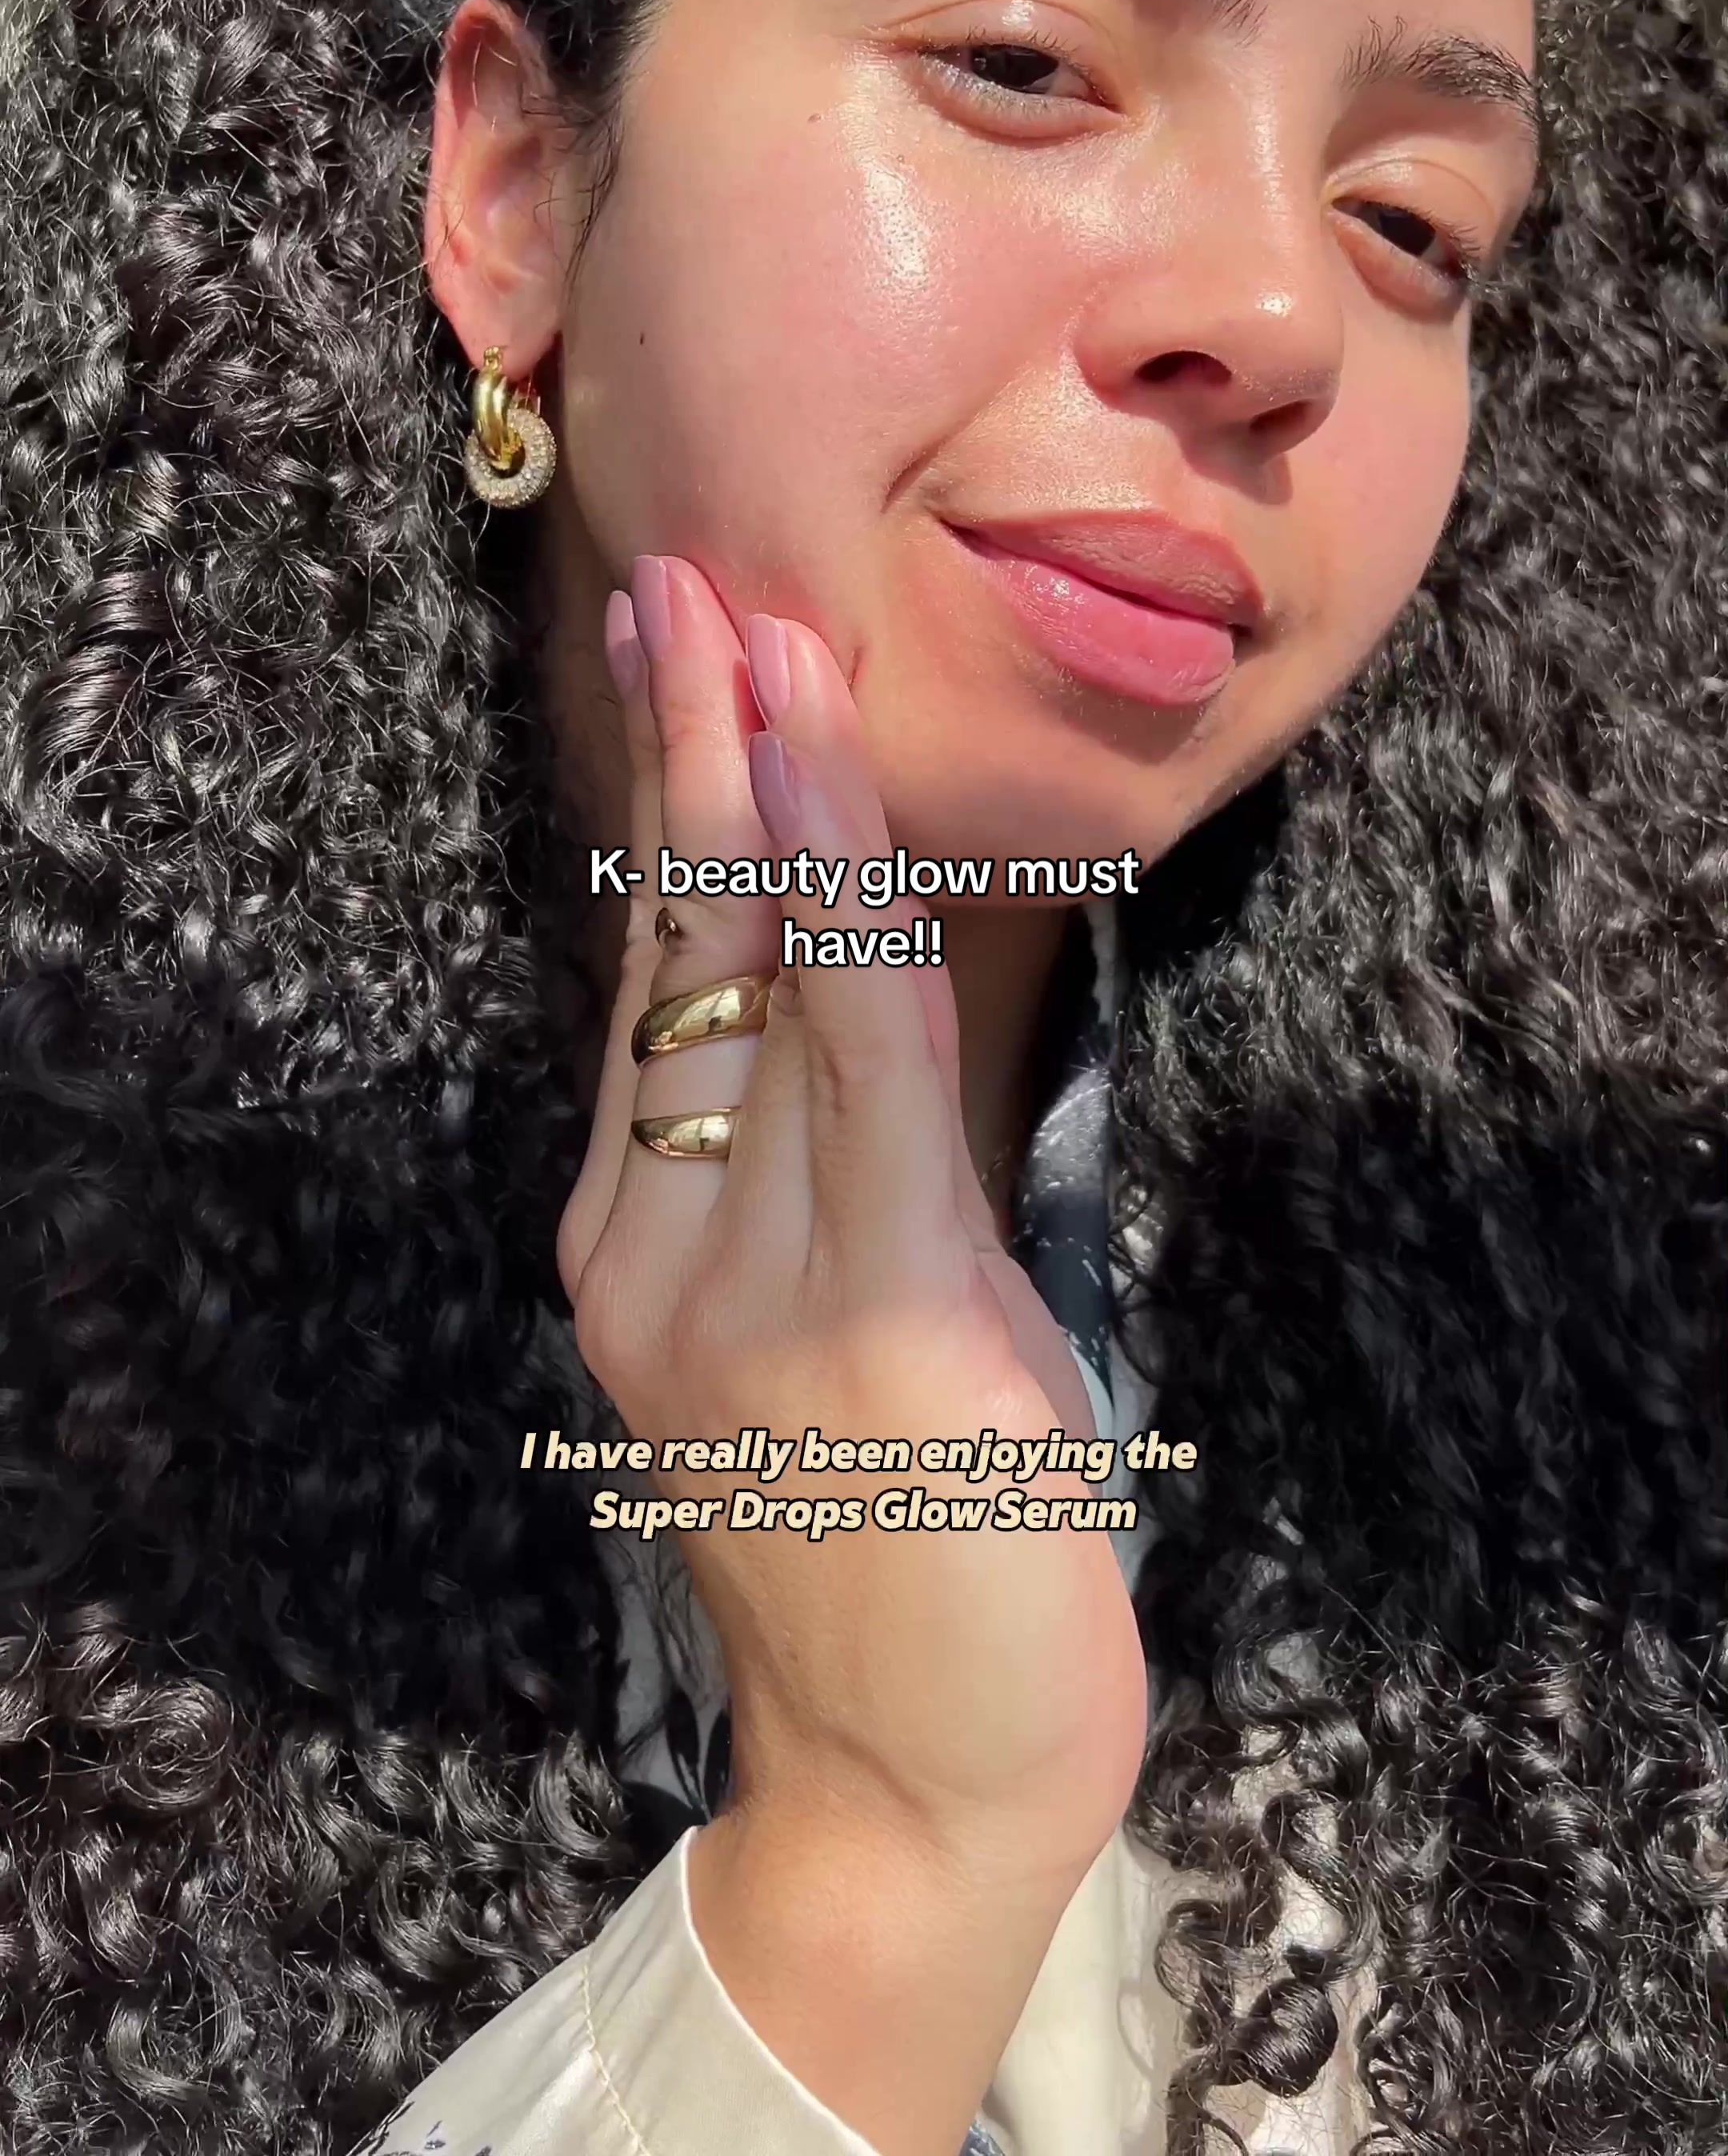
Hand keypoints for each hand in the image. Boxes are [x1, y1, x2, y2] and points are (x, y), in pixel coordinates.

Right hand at [556, 554, 1146, 2152]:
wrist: (922, 1783)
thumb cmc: (905, 1540)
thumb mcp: (839, 1323)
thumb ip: (824, 1163)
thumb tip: (855, 976)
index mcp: (636, 1249)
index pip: (652, 982)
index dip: (668, 811)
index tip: (677, 661)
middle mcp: (657, 1251)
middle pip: (676, 948)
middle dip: (690, 750)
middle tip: (686, 581)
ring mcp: (747, 1285)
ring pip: (758, 976)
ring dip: (773, 781)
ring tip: (768, 629)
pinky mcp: (870, 1315)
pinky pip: (858, 1063)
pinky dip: (851, 903)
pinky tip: (841, 785)